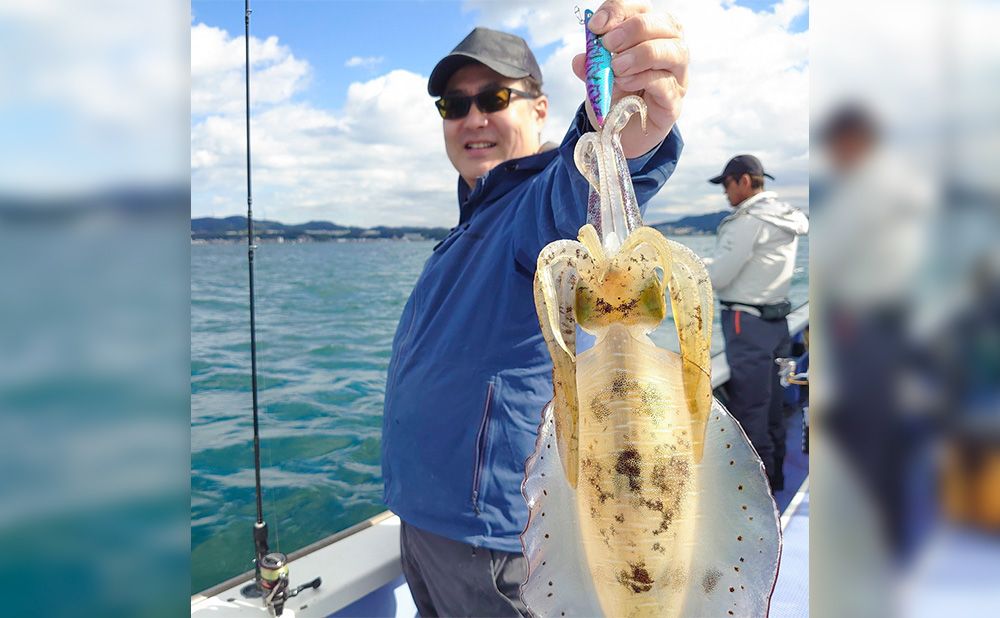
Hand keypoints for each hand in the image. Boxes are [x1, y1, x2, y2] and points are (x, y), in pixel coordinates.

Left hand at [572, 0, 688, 157]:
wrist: (619, 136)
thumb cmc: (614, 98)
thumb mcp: (596, 78)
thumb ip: (590, 66)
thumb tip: (581, 59)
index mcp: (650, 36)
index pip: (643, 9)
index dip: (620, 11)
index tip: (596, 27)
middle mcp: (670, 51)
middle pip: (667, 23)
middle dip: (633, 29)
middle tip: (608, 45)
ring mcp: (676, 77)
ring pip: (674, 51)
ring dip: (641, 54)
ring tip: (617, 68)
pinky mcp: (673, 103)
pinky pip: (666, 83)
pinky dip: (643, 80)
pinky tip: (625, 84)